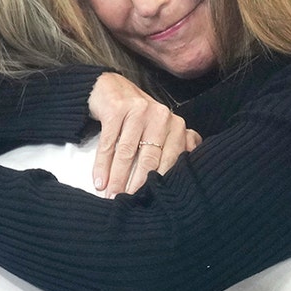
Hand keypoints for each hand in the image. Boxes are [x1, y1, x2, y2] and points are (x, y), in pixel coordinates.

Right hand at [88, 73, 201, 196]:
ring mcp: (138, 110)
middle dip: (137, 184)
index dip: (159, 182)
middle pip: (149, 158)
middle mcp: (160, 115)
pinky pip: (109, 143)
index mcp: (174, 124)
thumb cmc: (137, 115)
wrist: (110, 87)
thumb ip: (177, 145)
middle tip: (127, 202)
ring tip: (111, 196)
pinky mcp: (117, 109)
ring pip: (127, 152)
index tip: (150, 202)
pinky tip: (99, 180)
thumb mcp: (159, 127)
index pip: (170, 159)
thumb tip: (191, 171)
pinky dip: (102, 164)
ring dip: (117, 177)